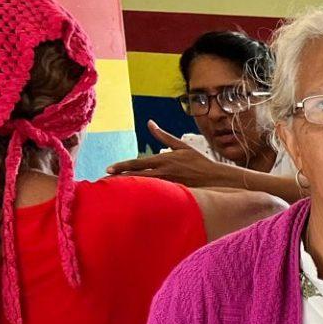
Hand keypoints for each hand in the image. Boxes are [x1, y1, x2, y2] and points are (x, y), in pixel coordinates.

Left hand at [106, 122, 242, 187]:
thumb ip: (163, 136)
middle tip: (105, 181)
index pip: (137, 163)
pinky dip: (144, 196)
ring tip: (115, 191)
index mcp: (163, 160)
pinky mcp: (174, 194)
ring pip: (145, 187)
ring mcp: (168, 184)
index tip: (108, 169)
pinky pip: (156, 195)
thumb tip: (150, 123)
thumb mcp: (181, 146)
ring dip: (129, 188)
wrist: (217, 178)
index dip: (121, 166)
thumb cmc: (199, 161)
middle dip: (120, 179)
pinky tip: (135, 200)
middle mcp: (164, 172)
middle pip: (137, 176)